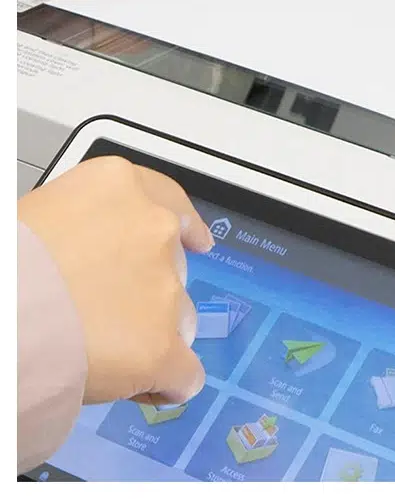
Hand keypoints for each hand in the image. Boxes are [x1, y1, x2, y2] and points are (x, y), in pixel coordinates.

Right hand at [18, 157, 212, 405]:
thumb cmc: (6, 263)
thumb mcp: (45, 214)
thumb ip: (90, 227)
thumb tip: (96, 257)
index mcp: (121, 186)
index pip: (172, 203)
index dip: (186, 228)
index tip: (197, 241)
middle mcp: (154, 227)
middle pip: (175, 268)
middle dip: (149, 292)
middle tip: (104, 314)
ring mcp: (164, 288)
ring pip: (180, 320)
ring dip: (154, 334)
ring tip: (104, 350)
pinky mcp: (161, 347)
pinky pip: (185, 374)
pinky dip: (166, 383)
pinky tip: (143, 386)